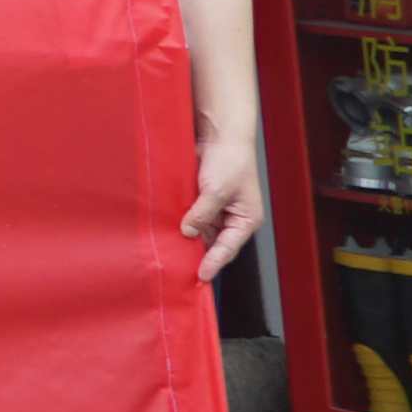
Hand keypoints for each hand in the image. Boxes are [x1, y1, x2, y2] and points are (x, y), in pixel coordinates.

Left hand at [185, 115, 265, 278]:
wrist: (220, 135)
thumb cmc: (229, 161)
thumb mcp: (216, 190)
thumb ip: (202, 213)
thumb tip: (187, 232)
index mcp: (245, 220)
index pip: (228, 248)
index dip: (213, 262)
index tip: (200, 276)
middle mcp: (232, 218)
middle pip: (213, 242)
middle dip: (198, 253)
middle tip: (179, 269)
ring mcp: (217, 209)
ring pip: (201, 230)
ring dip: (187, 237)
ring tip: (170, 253)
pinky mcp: (203, 198)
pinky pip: (192, 216)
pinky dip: (182, 221)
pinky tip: (166, 229)